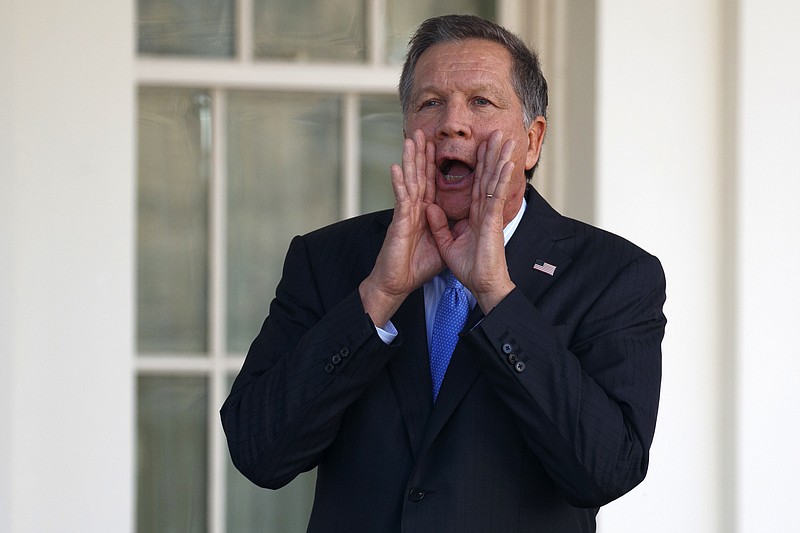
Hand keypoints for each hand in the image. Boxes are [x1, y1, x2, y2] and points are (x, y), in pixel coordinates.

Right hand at [359, 130, 443, 325]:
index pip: (434, 182)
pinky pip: (401, 200)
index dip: (438, 164)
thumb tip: (462, 219)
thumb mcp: (443, 244)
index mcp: (426, 212)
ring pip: (410, 181)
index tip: (444, 144)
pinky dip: (398, 184)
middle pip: (421, 175)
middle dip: (423, 153)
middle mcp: (415, 208)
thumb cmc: (417, 265)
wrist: (399, 283)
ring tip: (411, 140)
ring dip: (410, 160)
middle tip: (423, 131)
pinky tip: (397, 168)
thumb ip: (449, 228)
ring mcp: (406, 213)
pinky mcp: (400, 222)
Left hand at [427, 130, 516, 312]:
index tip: (479, 146)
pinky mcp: (492, 222)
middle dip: (491, 155)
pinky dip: (502, 179)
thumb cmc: (470, 269)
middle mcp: (484, 212)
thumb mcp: (446, 244)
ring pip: (495, 181)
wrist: (481, 286)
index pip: (476, 184)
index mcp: (475, 215)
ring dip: (500, 159)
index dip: (477, 165)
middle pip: (487, 177)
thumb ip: (439, 225)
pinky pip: (496, 196)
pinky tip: (507, 163)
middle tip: (496, 133)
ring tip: (505, 139)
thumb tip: (429, 208)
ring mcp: (490, 215)